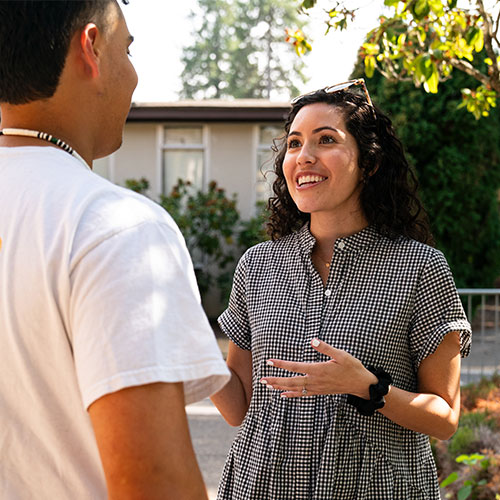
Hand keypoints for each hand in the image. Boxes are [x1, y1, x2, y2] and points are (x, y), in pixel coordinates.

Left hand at [260, 338, 376, 398]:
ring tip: (267, 386)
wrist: (361, 384)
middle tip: (261, 379)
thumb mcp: (341, 354)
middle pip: (290, 381)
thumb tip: (312, 340)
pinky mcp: (319, 392)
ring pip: (295, 389)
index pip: (295, 367)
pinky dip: (291, 394)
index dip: (281, 364)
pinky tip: (283, 395)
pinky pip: (302, 394)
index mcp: (318, 370)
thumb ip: (326, 348)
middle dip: (275, 380)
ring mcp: (316, 388)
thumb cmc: (352, 367)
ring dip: (280, 387)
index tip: (269, 362)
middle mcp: (315, 381)